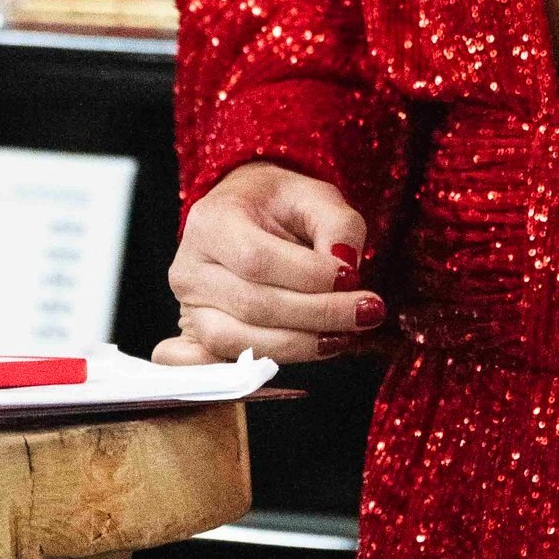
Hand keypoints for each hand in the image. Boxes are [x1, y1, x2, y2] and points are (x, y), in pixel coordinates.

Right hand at [152, 162, 384, 366]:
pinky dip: (274, 363)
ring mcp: (191, 308)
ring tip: (347, 333)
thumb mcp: (316, 195)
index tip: (352, 279)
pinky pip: (231, 362)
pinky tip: (316, 347)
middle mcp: (190, 268)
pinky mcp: (200, 339)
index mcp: (211, 221)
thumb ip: (338, 226)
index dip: (307, 276)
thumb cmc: (280, 204)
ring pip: (242, 341)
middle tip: (368, 312)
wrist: (246, 214)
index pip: (256, 259)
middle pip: (253, 305)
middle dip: (317, 314)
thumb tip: (347, 270)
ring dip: (303, 344)